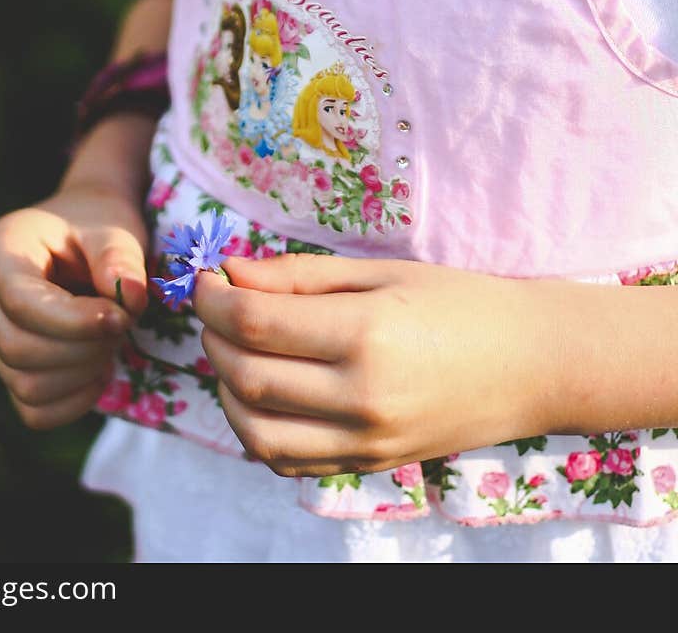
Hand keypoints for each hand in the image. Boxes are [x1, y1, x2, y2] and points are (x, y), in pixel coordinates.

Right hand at [0, 186, 148, 428]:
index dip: (74, 321)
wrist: (86, 232)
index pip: (20, 303)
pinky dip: (74, 402)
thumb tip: (129, 299)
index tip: (122, 316)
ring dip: (82, 373)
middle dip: (82, 347)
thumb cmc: (97, 225)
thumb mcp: (113, 226)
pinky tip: (100, 371)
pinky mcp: (7, 367)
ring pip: (25, 384)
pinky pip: (33, 410)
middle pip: (18, 348)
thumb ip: (119, 258)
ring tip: (112, 340)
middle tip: (123, 322)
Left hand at [194, 254, 548, 476]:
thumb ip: (299, 276)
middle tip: (217, 306)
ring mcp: (366, 440)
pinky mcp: (369, 464)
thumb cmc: (457, 302)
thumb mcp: (379, 272)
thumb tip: (230, 273)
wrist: (531, 364)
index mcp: (367, 334)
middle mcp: (362, 396)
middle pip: (247, 376)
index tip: (205, 277)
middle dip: (212, 336)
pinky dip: (256, 429)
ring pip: (256, 431)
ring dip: (224, 388)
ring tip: (234, 349)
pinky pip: (287, 461)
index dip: (214, 298)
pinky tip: (261, 391)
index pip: (256, 323)